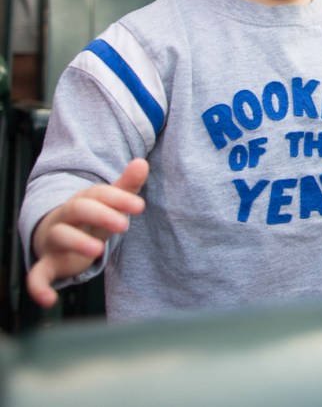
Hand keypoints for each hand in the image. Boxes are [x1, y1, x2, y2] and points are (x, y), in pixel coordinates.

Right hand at [27, 159, 148, 307]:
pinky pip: (37, 276)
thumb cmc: (90, 218)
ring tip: (98, 250)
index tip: (140, 206)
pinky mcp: (48, 264)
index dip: (119, 198)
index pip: (100, 194)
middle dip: (101, 215)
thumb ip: (126, 186)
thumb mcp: (108, 203)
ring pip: (61, 236)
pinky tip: (49, 301)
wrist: (56, 232)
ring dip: (77, 242)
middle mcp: (68, 217)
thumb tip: (142, 162)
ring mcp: (56, 240)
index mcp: (86, 200)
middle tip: (124, 225)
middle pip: (79, 209)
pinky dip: (38, 288)